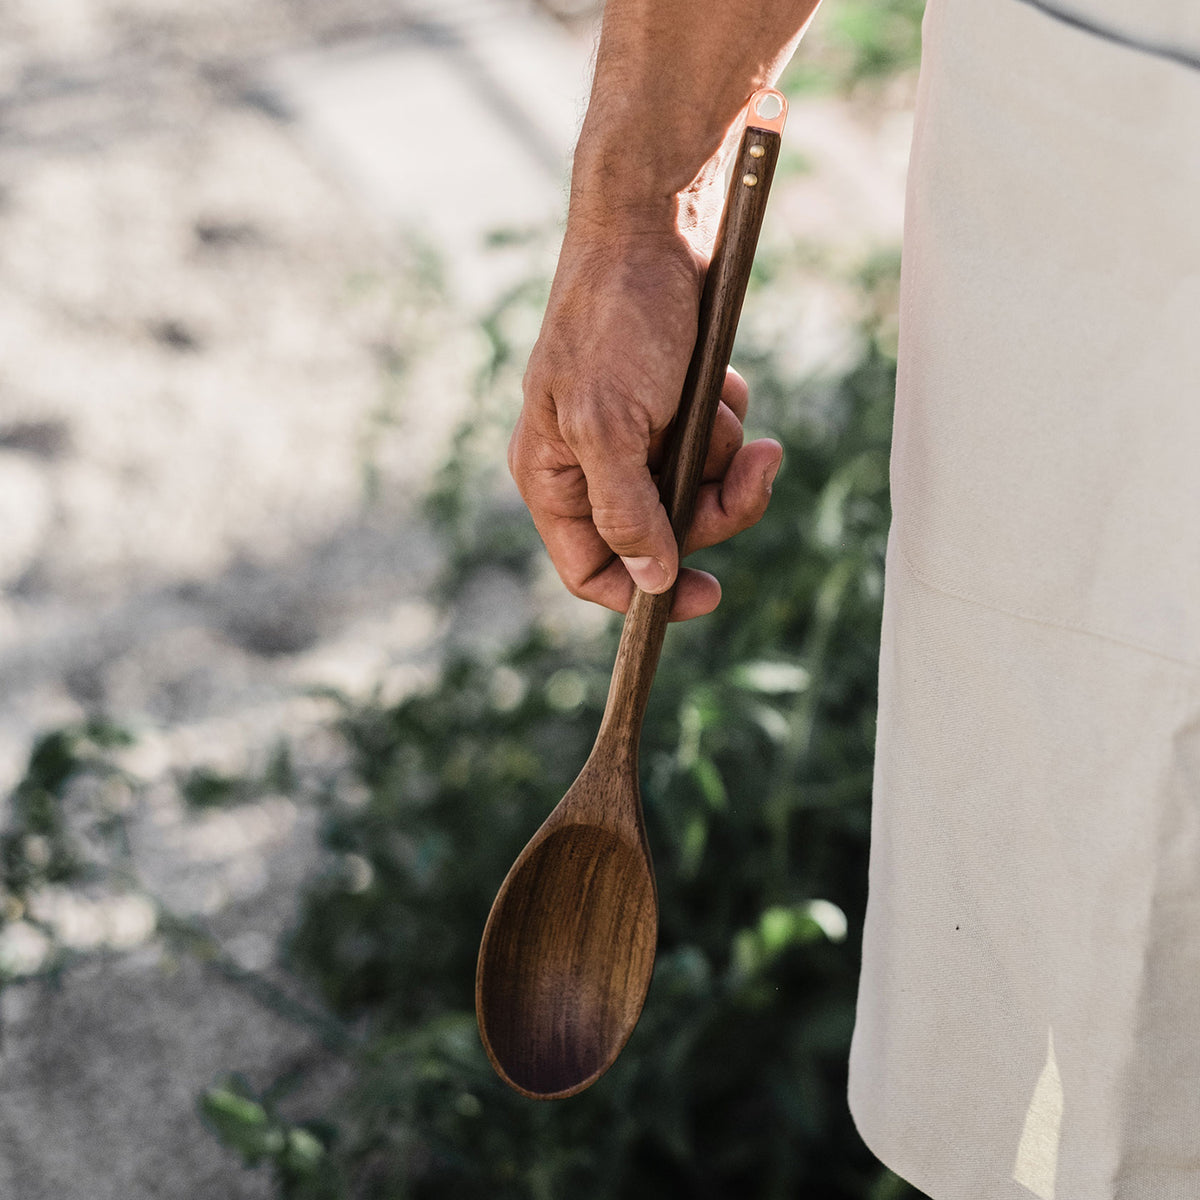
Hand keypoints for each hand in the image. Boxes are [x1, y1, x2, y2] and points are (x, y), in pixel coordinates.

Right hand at [509, 220, 781, 620]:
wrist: (654, 227)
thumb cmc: (615, 320)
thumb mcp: (610, 426)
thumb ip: (626, 513)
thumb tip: (649, 583)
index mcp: (554, 477)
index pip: (590, 569)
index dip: (643, 593)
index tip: (707, 594)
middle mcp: (590, 466)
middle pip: (661, 536)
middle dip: (713, 506)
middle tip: (757, 470)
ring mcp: (633, 437)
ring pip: (696, 492)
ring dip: (724, 454)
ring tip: (723, 402)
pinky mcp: (671, 408)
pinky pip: (714, 447)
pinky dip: (727, 419)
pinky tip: (721, 381)